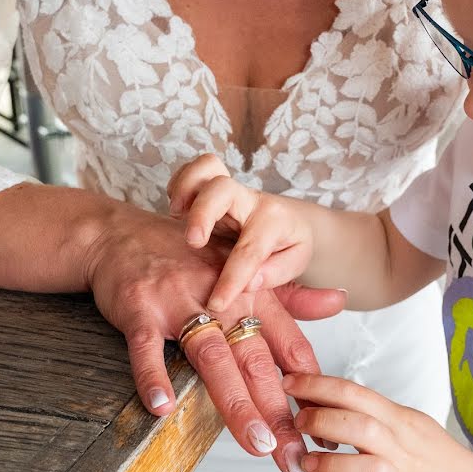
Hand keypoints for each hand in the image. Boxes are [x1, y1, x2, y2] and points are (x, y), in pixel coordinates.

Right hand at [84, 205, 344, 471]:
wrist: (122, 234)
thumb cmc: (188, 259)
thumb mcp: (245, 269)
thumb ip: (292, 295)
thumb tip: (340, 301)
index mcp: (253, 294)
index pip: (290, 347)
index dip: (310, 389)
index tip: (325, 429)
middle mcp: (223, 298)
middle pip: (257, 361)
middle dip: (279, 412)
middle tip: (295, 456)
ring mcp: (180, 303)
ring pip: (214, 358)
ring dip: (236, 403)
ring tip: (256, 444)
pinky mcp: (140, 308)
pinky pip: (147, 347)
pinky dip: (153, 376)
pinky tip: (162, 409)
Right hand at [167, 154, 313, 311]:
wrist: (291, 221)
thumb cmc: (288, 246)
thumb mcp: (295, 263)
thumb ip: (276, 274)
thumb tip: (249, 283)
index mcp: (274, 221)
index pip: (250, 250)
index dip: (231, 279)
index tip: (216, 303)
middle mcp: (250, 200)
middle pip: (223, 188)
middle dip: (202, 213)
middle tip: (193, 242)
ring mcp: (229, 191)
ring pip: (206, 167)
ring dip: (186, 188)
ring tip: (177, 215)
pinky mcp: (211, 187)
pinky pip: (192, 171)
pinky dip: (179, 185)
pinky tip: (178, 211)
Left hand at [282, 373, 472, 471]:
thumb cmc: (438, 458)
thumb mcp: (410, 421)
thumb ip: (374, 411)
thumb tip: (330, 396)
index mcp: (398, 421)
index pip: (354, 393)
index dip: (317, 385)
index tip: (291, 382)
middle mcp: (397, 449)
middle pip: (356, 425)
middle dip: (319, 419)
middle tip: (298, 422)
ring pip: (358, 468)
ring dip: (325, 464)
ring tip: (308, 464)